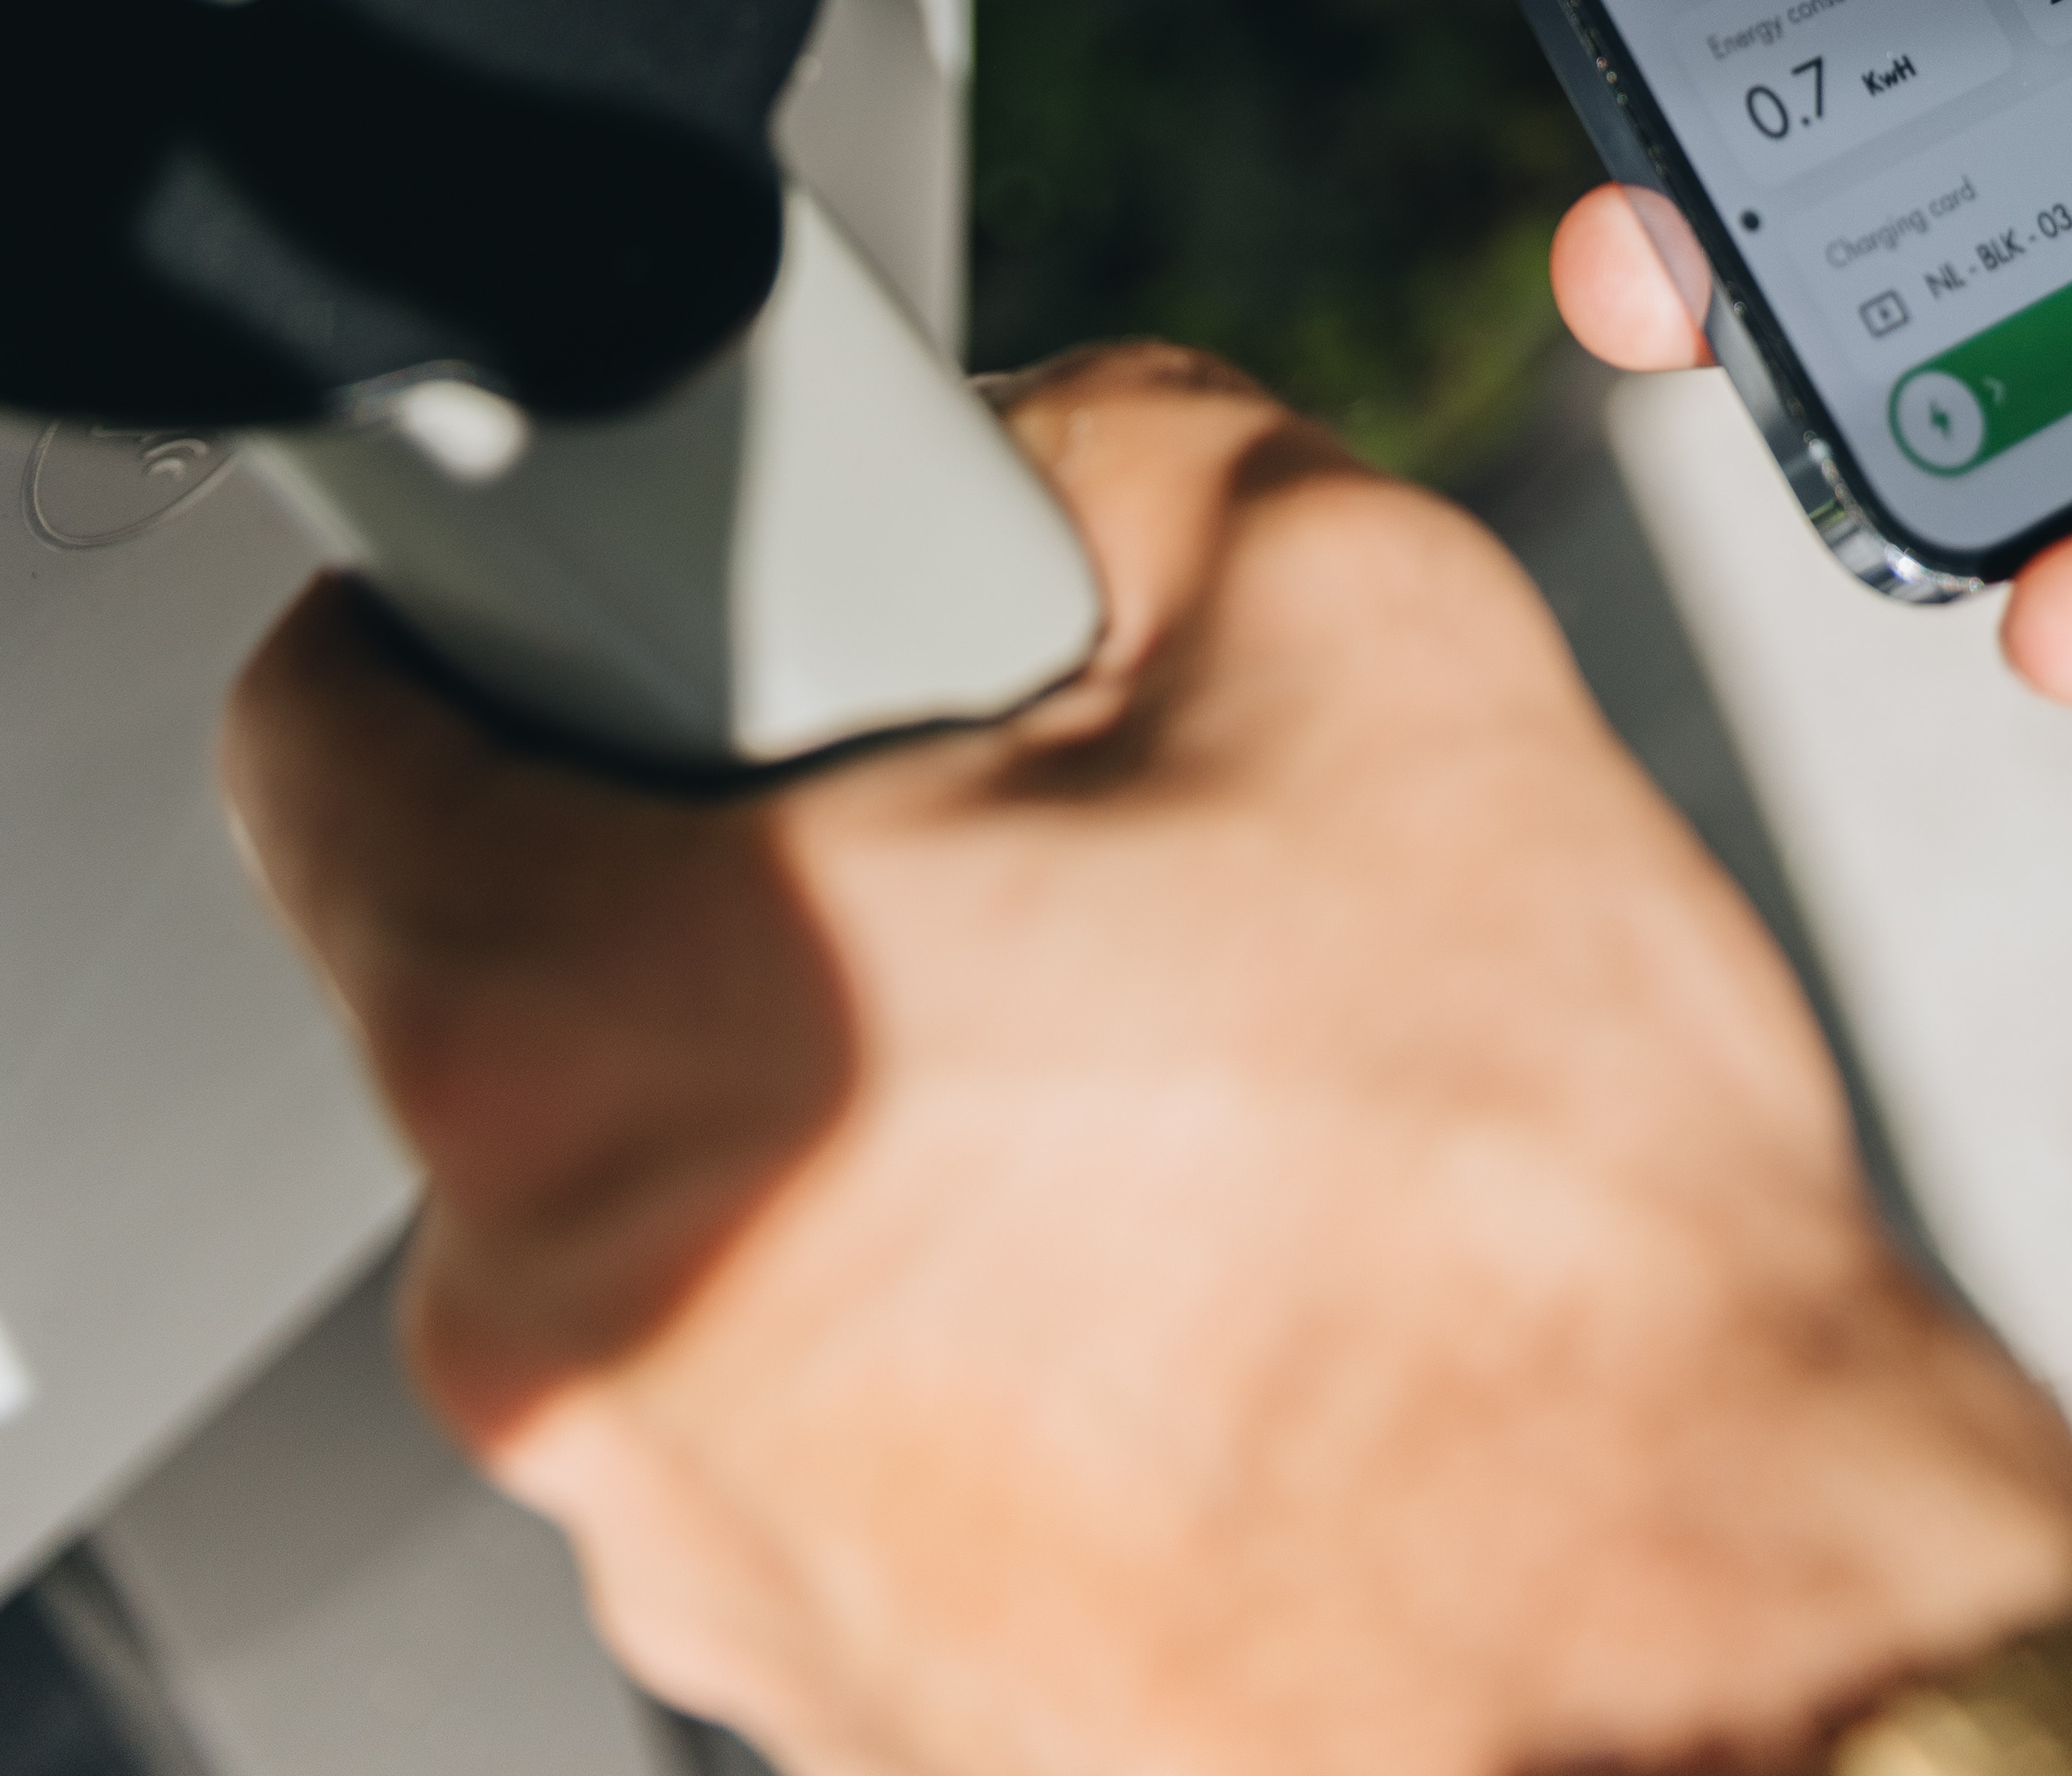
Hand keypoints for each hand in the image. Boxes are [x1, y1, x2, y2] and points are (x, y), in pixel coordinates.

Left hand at [224, 351, 2071, 1775]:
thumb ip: (1104, 439)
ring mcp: (692, 1547)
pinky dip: (958, 1299)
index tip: (588, 613)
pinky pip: (818, 1393)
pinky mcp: (821, 1683)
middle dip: (768, 865)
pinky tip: (1199, 1265)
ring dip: (885, 1093)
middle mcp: (582, 1335)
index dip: (479, 614)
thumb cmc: (1536, 1226)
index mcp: (604, 1035)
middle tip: (1034, 845)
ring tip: (1174, 1082)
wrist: (1722, 1662)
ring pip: (706, 1189)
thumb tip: (1019, 452)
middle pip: (541, 975)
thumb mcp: (1352, 608)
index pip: (329, 736)